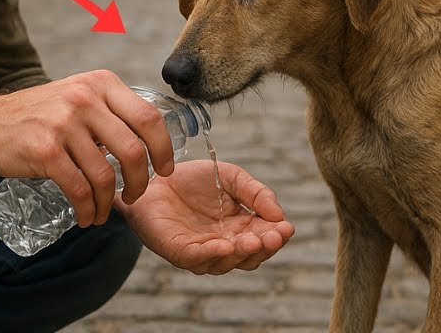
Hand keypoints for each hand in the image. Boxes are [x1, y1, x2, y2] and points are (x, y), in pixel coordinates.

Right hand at [0, 71, 173, 226]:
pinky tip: (86, 216)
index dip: (164, 148)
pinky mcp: (45, 151)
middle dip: (140, 182)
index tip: (166, 169)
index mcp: (100, 83)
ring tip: (105, 212)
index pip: (149, 117)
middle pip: (134, 150)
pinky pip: (80, 189)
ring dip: (110, 202)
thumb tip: (152, 139)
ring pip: (106, 175)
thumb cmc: (39, 115)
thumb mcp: (78, 95)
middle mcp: (84, 99)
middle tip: (135, 196)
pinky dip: (88, 210)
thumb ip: (110, 110)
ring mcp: (64, 124)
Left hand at [115, 159, 294, 273]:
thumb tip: (279, 214)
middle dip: (264, 247)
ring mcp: (202, 251)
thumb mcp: (231, 177)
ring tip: (252, 240)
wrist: (154, 176)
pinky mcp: (179, 251)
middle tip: (273, 236)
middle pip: (250, 256)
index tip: (286, 227)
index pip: (264, 238)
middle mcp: (224, 244)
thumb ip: (256, 192)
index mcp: (240, 228)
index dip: (277, 236)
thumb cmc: (192, 179)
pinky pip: (198, 259)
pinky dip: (212, 255)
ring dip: (241, 253)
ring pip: (227, 262)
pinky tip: (224, 245)